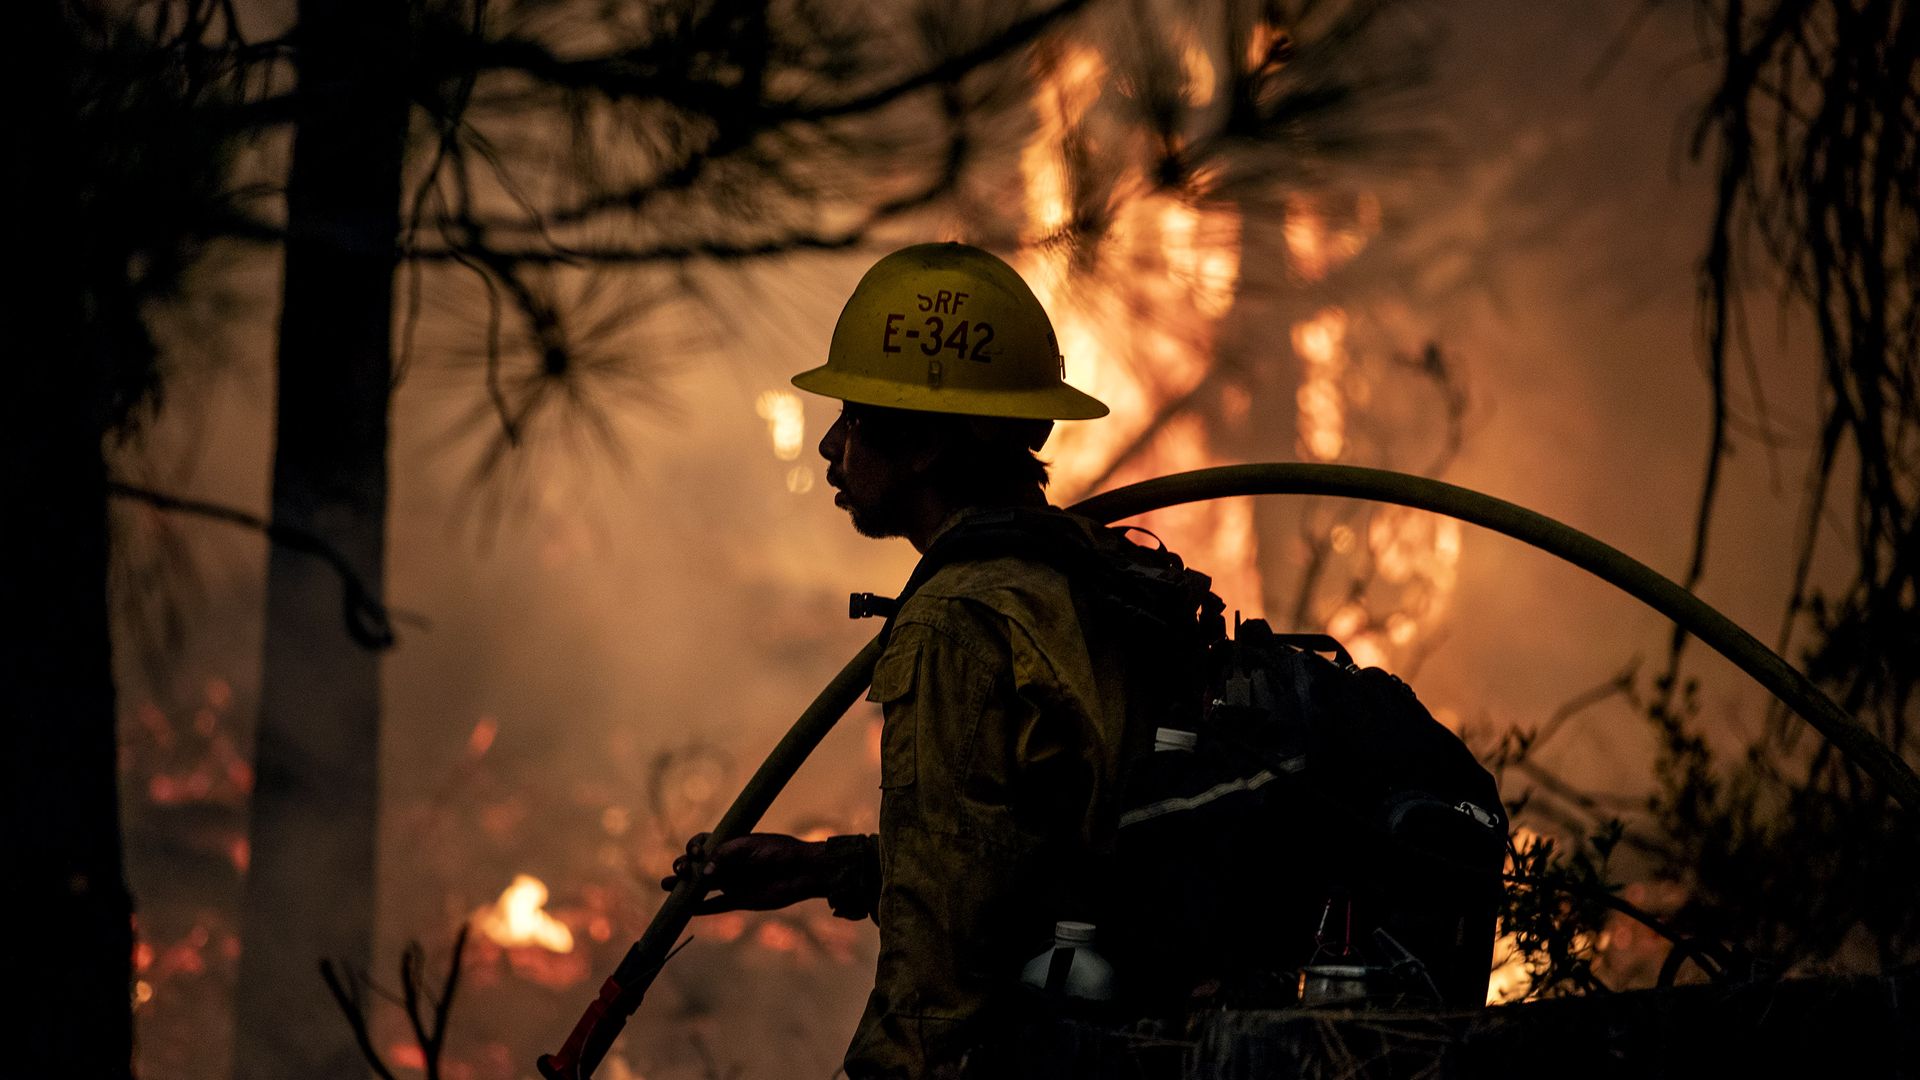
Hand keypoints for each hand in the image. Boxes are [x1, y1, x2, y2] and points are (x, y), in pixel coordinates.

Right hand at [660, 832, 836, 914]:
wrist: (802, 870)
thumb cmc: (778, 851)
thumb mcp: (750, 846)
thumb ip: (725, 856)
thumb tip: (704, 872)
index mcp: (730, 845)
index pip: (703, 844)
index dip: (694, 847)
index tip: (697, 852)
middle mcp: (727, 864)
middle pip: (696, 865)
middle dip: (683, 866)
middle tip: (680, 871)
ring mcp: (732, 882)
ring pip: (701, 885)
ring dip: (683, 887)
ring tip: (666, 886)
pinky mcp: (739, 899)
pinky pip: (715, 905)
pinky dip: (701, 908)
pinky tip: (686, 909)